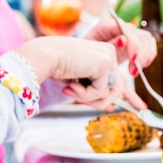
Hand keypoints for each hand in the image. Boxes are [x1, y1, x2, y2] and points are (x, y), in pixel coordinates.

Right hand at [16, 36, 145, 110]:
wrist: (45, 56)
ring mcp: (109, 57)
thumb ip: (95, 91)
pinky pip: (101, 91)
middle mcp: (109, 53)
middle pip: (117, 88)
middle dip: (99, 100)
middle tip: (76, 97)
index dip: (117, 97)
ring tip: (73, 91)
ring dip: (91, 99)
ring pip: (112, 92)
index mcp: (104, 55)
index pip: (117, 79)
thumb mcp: (80, 82)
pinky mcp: (105, 63)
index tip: (117, 109)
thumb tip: (112, 107)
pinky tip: (72, 85)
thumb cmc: (57, 68)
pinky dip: (86, 94)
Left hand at [84, 13, 157, 77]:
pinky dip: (149, 55)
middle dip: (139, 54)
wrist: (92, 56)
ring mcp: (130, 31)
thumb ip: (110, 45)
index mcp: (107, 24)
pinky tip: (143, 65)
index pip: (125, 29)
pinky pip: (150, 42)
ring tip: (134, 71)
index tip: (132, 59)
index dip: (132, 43)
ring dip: (144, 57)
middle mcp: (121, 25)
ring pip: (146, 38)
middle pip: (137, 34)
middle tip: (134, 70)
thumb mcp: (96, 52)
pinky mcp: (137, 38)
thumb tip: (123, 40)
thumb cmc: (91, 53)